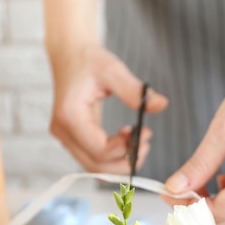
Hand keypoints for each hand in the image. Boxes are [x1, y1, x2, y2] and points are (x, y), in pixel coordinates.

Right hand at [49, 44, 167, 172]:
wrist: (70, 56)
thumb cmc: (89, 60)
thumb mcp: (113, 70)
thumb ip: (135, 91)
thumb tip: (161, 104)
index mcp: (70, 115)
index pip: (98, 150)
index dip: (125, 148)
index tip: (145, 132)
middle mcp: (63, 132)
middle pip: (96, 166)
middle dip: (126, 161)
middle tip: (146, 143)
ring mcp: (66, 138)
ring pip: (95, 169)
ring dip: (121, 162)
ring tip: (138, 140)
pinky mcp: (72, 140)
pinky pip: (93, 161)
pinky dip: (113, 159)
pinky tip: (126, 139)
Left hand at [163, 62, 224, 224]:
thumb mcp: (223, 130)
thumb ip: (198, 165)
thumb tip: (174, 188)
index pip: (219, 213)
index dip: (188, 210)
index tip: (167, 196)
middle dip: (198, 215)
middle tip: (174, 195)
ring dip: (213, 210)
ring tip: (194, 186)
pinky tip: (219, 182)